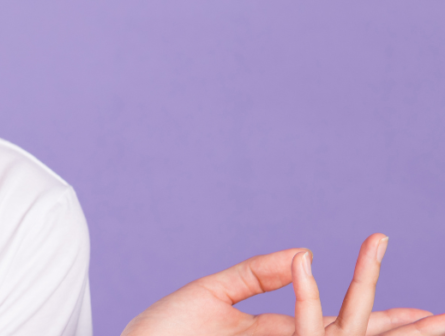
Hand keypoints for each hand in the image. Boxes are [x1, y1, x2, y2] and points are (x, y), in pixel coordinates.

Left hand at [122, 234, 442, 335]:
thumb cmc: (161, 333)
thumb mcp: (211, 294)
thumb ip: (256, 273)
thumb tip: (305, 253)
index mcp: (280, 334)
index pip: (343, 321)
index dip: (382, 312)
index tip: (425, 309)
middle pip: (355, 334)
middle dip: (402, 329)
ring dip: (386, 328)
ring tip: (430, 318)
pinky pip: (298, 331)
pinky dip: (312, 306)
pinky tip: (319, 275)